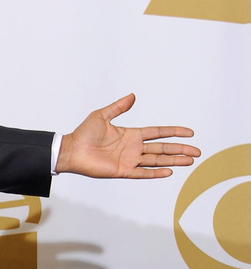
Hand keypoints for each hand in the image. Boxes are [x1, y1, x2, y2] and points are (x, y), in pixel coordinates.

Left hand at [56, 94, 198, 178]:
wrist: (71, 150)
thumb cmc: (83, 134)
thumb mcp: (101, 116)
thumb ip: (118, 107)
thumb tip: (133, 96)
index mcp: (131, 134)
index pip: (158, 133)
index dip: (174, 132)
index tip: (189, 133)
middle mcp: (133, 148)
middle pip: (162, 148)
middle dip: (180, 150)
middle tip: (197, 152)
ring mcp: (129, 160)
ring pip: (157, 161)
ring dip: (174, 161)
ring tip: (190, 161)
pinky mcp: (123, 171)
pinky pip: (143, 172)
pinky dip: (156, 172)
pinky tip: (170, 171)